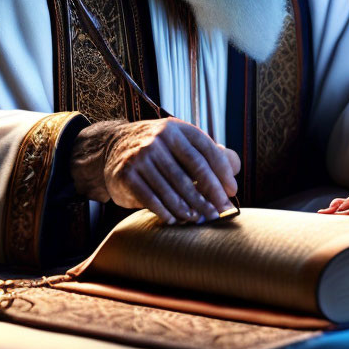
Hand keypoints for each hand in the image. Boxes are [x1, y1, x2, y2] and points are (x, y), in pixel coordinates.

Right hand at [70, 117, 240, 224]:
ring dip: (189, 207)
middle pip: (192, 171)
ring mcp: (141, 155)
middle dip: (210, 194)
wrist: (112, 148)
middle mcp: (158, 138)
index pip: (205, 151)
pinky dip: (166, 211)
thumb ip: (206, 153)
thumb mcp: (179, 142)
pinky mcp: (126, 173)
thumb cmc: (156, 149)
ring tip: (199, 218)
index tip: (231, 191)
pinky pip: (151, 198)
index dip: (222, 173)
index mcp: (176, 128)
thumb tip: (236, 166)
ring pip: (173, 188)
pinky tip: (175, 219)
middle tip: (220, 211)